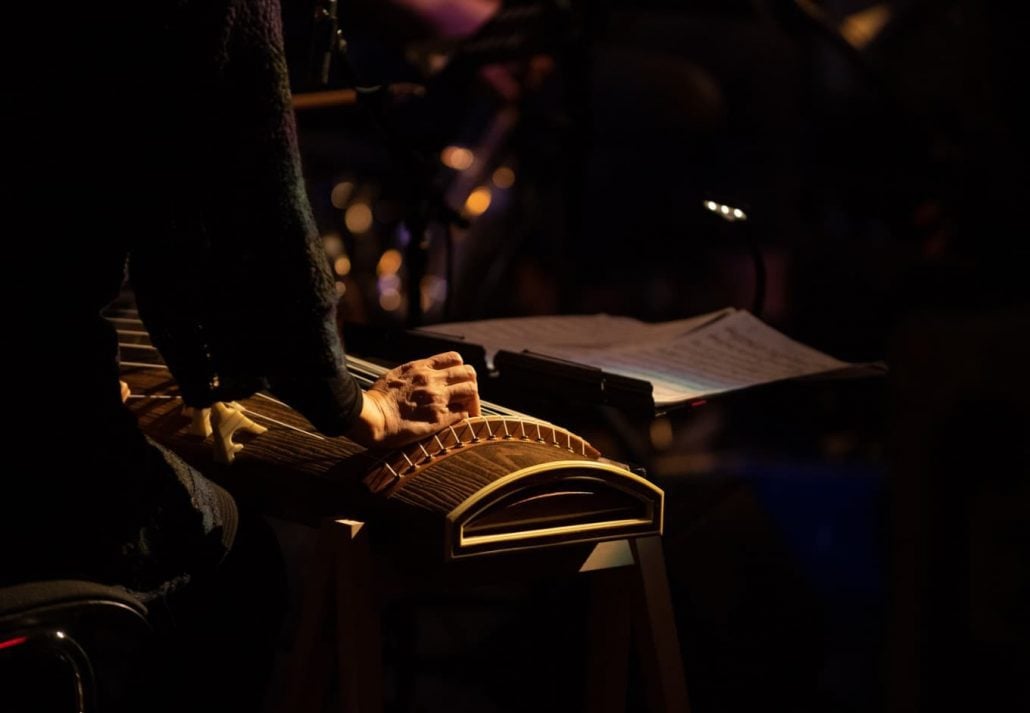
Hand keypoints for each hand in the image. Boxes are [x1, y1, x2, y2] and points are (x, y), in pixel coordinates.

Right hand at [347, 351, 480, 448]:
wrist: (371, 418)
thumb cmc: (376, 400)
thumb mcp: (395, 375)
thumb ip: (413, 373)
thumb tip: (421, 376)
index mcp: (421, 367)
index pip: (455, 359)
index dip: (459, 369)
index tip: (455, 381)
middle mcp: (433, 380)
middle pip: (469, 373)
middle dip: (469, 384)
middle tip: (464, 397)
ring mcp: (438, 399)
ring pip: (472, 391)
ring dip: (471, 401)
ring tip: (465, 410)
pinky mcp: (439, 419)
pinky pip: (464, 414)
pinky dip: (465, 416)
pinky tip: (457, 421)